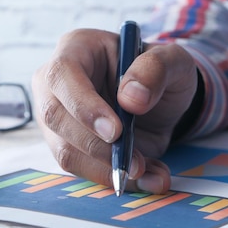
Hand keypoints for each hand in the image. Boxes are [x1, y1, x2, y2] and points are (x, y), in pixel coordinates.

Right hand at [32, 29, 198, 193]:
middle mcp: (55, 84)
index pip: (62, 75)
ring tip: (147, 171)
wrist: (158, 102)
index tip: (116, 132)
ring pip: (64, 151)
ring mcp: (56, 118)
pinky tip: (146, 177)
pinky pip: (81, 169)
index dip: (84, 106)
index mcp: (76, 49)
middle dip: (95, 146)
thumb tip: (131, 98)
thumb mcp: (173, 61)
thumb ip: (156, 70)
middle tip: (135, 162)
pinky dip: (113, 178)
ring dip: (106, 169)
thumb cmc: (159, 73)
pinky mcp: (66, 146)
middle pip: (55, 117)